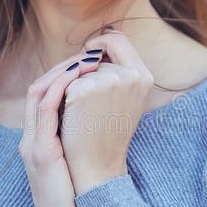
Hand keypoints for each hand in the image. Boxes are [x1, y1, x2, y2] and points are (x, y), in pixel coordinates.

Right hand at [18, 48, 105, 206]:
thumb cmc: (76, 204)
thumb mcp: (77, 166)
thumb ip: (82, 144)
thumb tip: (104, 124)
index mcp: (40, 141)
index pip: (43, 95)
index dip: (64, 75)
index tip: (89, 63)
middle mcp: (32, 138)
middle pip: (38, 87)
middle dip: (62, 67)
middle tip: (88, 53)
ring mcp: (33, 145)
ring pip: (38, 92)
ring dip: (62, 72)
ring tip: (86, 59)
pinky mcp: (42, 153)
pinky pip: (44, 110)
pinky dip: (60, 89)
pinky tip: (81, 79)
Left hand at [59, 31, 154, 194]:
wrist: (97, 166)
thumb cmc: (108, 134)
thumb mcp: (126, 99)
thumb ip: (119, 71)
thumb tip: (100, 42)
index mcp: (144, 76)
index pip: (117, 39)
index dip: (99, 45)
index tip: (87, 59)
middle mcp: (129, 75)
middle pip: (94, 54)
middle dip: (83, 69)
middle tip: (82, 97)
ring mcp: (107, 81)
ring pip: (78, 68)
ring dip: (72, 84)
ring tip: (79, 111)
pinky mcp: (83, 90)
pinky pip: (65, 80)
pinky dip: (62, 94)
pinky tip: (69, 114)